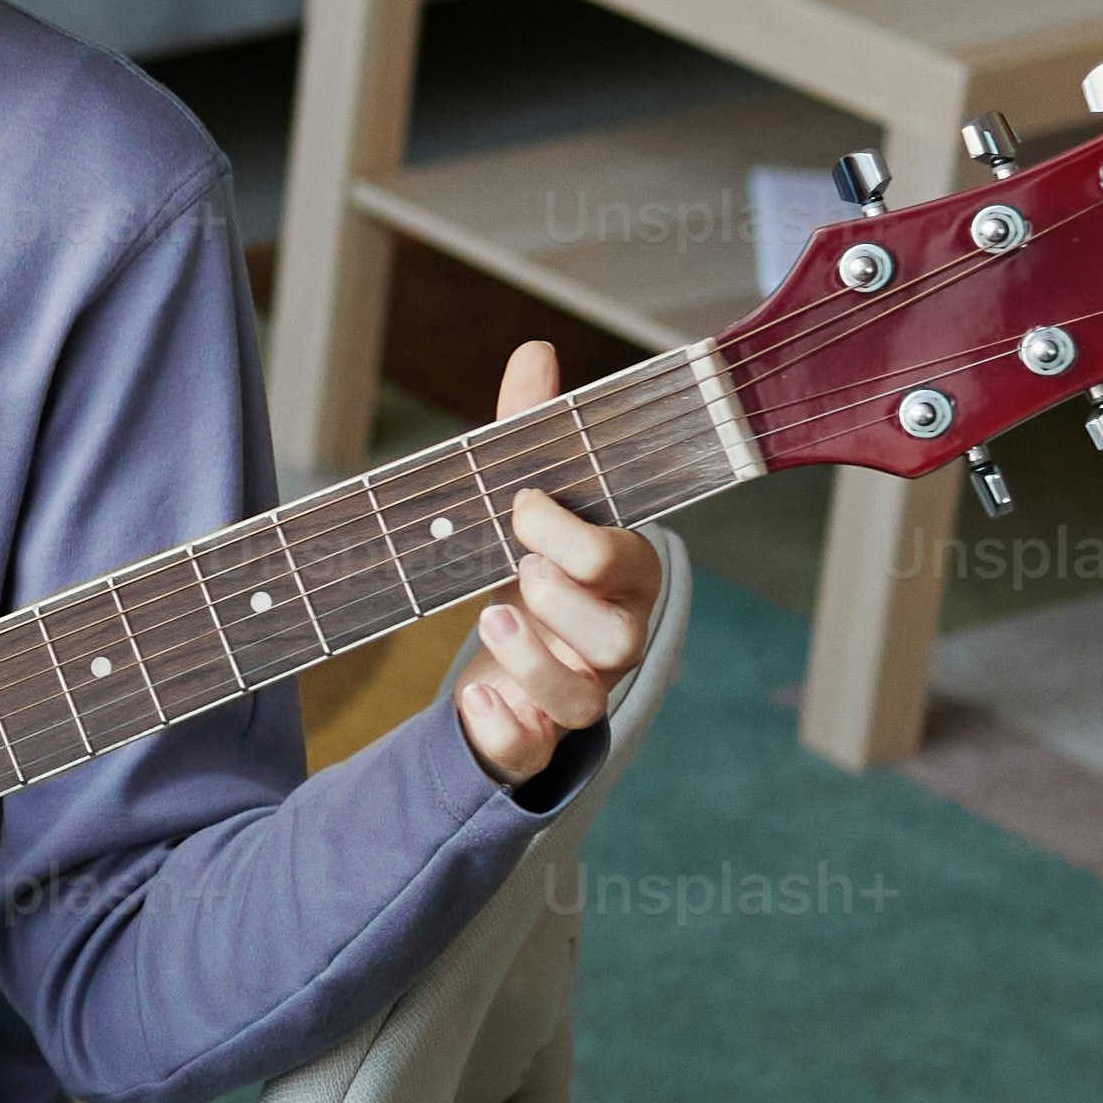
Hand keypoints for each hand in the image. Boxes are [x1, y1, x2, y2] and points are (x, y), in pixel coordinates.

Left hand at [455, 338, 665, 786]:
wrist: (502, 656)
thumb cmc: (528, 567)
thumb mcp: (521, 504)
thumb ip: (528, 435)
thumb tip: (536, 352)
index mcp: (620, 579)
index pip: (628, 560)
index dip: (580, 538)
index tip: (523, 504)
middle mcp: (613, 640)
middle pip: (620, 638)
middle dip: (566, 599)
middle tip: (517, 566)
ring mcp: (577, 693)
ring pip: (583, 698)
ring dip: (537, 659)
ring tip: (491, 618)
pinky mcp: (533, 735)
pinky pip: (532, 750)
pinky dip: (503, 729)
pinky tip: (473, 701)